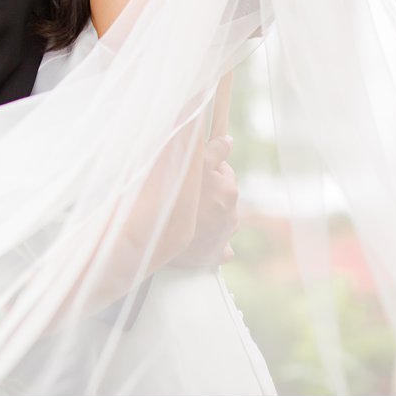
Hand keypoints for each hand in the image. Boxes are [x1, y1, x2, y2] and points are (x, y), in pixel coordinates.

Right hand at [169, 135, 238, 267]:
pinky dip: (212, 242)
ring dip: (208, 215)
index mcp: (229, 191)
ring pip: (219, 218)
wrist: (162, 240)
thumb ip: (214, 150)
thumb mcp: (196, 166)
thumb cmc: (178, 200)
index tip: (190, 173)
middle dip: (208, 191)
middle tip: (186, 193)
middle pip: (221, 194)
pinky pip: (218, 246)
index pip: (223, 169)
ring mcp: (225, 236)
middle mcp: (232, 214)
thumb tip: (229, 140)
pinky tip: (200, 240)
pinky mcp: (216, 254)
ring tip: (188, 215)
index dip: (206, 168)